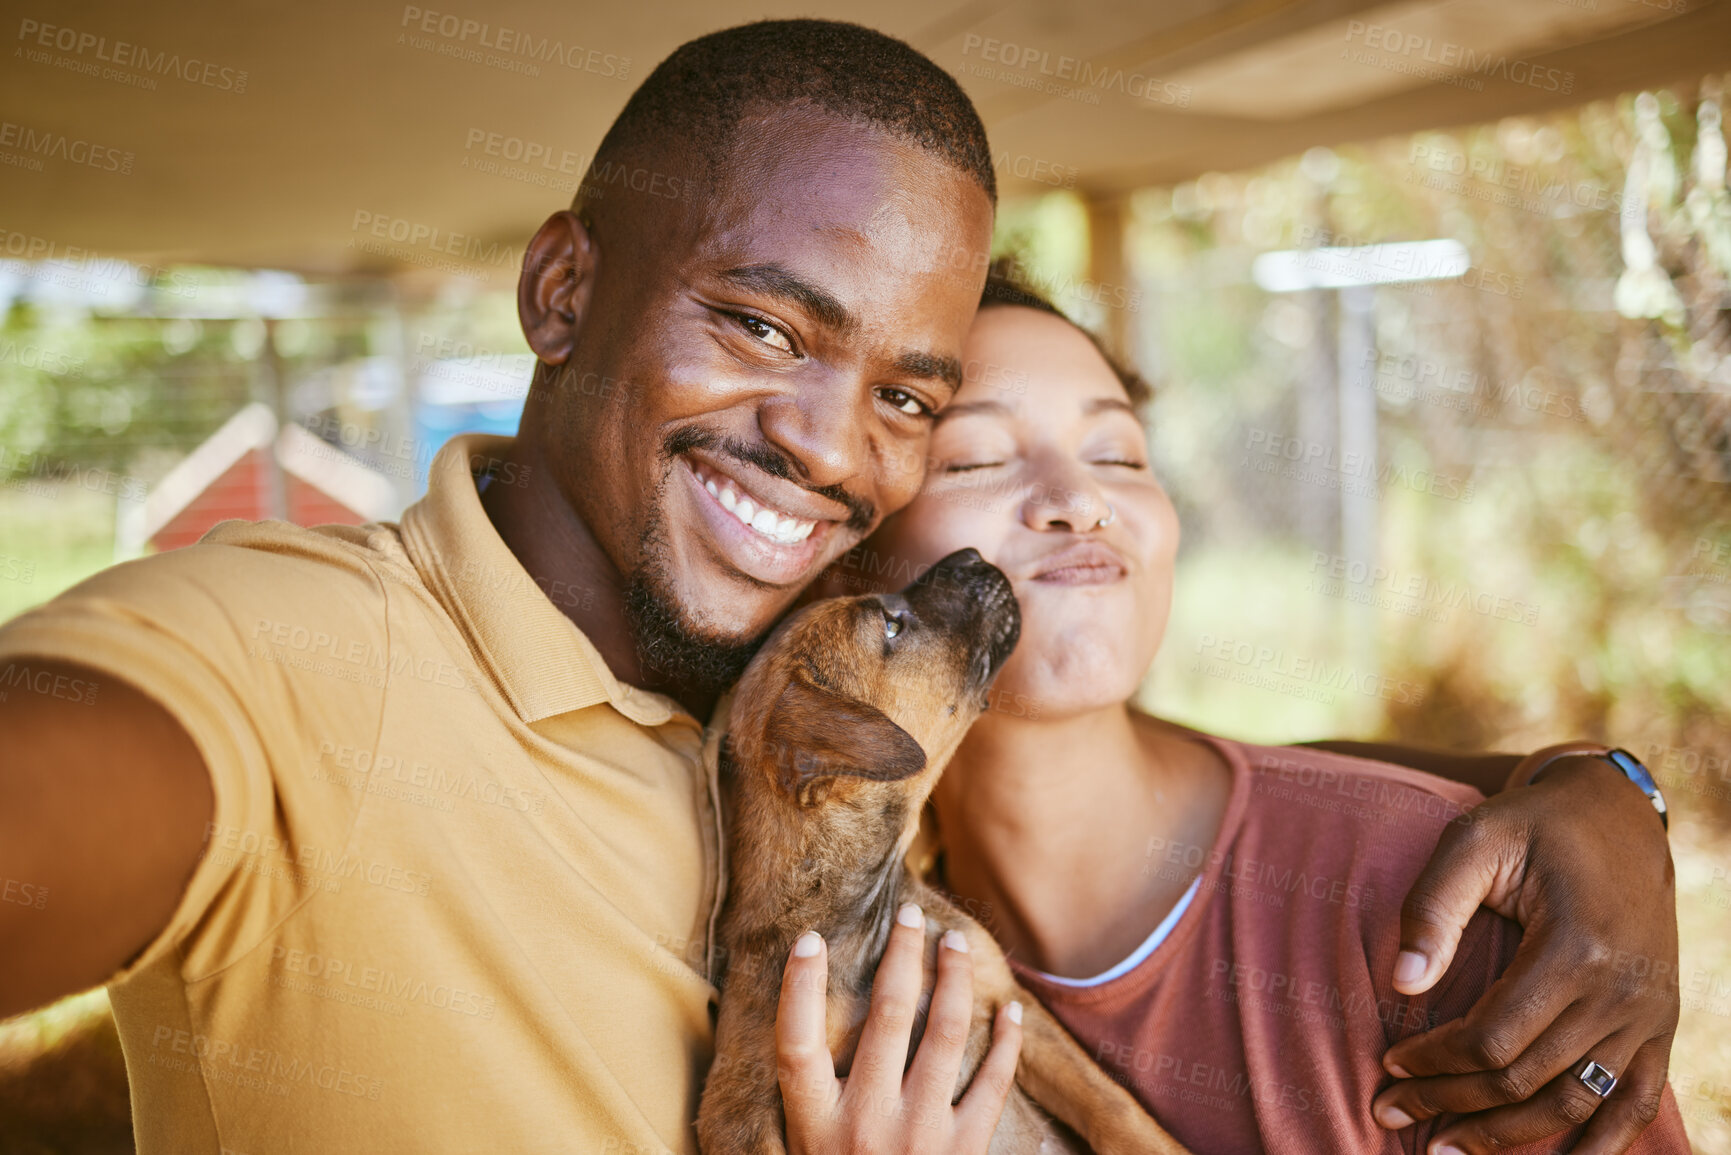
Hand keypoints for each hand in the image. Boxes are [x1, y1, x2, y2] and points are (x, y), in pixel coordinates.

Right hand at [776, 902, 1021, 1153]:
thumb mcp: (806, 1146)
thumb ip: (809, 1097)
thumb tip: (804, 1018)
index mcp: (816, 1124)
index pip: (796, 1042)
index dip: (799, 986)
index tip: (810, 939)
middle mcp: (867, 1122)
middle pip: (888, 1016)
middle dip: (902, 954)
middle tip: (910, 915)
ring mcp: (921, 1134)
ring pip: (946, 1033)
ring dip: (954, 978)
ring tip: (955, 942)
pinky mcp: (965, 1149)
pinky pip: (993, 1083)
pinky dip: (1006, 1042)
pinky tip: (1008, 1008)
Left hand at [1373, 755, 1678, 1153]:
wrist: (1616, 815)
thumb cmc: (1532, 825)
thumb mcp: (1474, 839)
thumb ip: (1433, 908)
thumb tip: (1401, 985)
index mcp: (1577, 947)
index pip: (1495, 1037)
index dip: (1435, 1061)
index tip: (1388, 1063)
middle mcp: (1622, 992)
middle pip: (1527, 1079)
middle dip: (1452, 1104)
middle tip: (1391, 1112)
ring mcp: (1648, 1014)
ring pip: (1575, 1104)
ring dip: (1508, 1138)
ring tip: (1446, 1150)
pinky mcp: (1659, 1023)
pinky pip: (1634, 1103)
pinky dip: (1598, 1145)